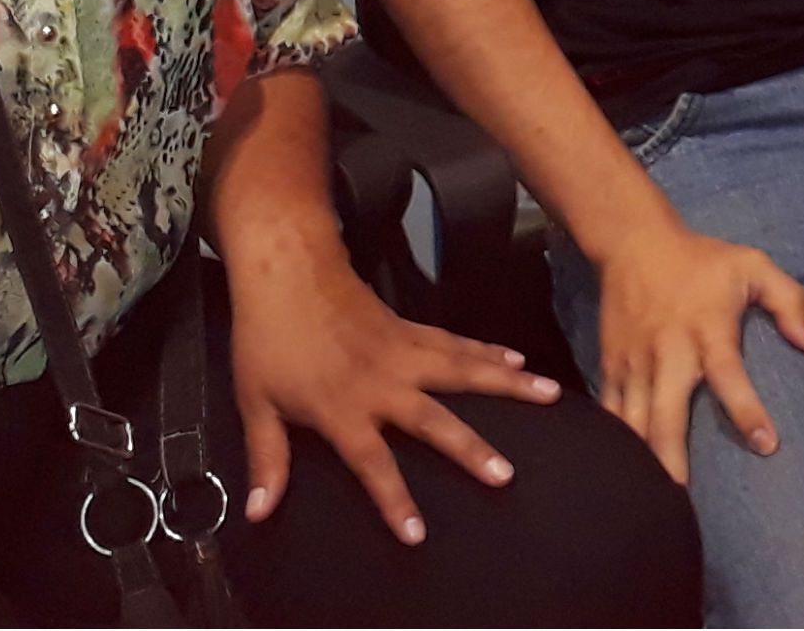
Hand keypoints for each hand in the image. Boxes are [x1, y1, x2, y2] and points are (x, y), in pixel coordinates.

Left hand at [229, 247, 561, 544]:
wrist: (286, 267)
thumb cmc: (267, 337)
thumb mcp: (255, 402)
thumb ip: (266, 459)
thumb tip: (257, 512)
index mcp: (342, 406)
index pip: (373, 462)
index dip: (394, 500)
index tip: (418, 535)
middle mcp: (381, 381)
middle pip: (433, 420)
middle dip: (470, 449)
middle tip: (506, 474)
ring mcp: (401, 351)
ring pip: (461, 371)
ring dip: (506, 384)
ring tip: (548, 395)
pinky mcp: (409, 327)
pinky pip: (455, 343)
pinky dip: (487, 351)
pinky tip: (516, 360)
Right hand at [593, 220, 803, 484]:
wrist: (632, 241)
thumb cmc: (701, 259)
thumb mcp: (752, 265)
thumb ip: (789, 300)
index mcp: (707, 331)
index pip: (730, 376)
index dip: (748, 411)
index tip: (767, 445)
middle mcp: (669, 351)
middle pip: (667, 414)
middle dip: (672, 458)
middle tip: (682, 500)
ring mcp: (635, 361)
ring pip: (634, 420)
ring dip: (643, 458)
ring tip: (651, 499)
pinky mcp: (611, 363)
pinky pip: (611, 409)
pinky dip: (615, 439)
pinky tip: (621, 470)